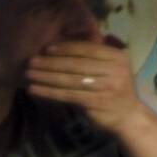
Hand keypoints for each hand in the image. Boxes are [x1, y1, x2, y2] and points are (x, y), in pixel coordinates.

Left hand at [18, 38, 152, 128]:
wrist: (127, 116)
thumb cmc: (114, 88)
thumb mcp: (113, 68)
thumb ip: (98, 56)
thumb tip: (71, 41)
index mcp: (117, 57)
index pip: (88, 49)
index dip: (66, 48)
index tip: (46, 49)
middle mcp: (114, 70)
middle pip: (77, 64)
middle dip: (51, 62)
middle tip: (31, 61)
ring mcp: (106, 86)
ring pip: (70, 80)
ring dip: (46, 77)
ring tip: (28, 74)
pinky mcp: (95, 102)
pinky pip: (67, 95)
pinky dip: (49, 92)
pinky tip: (35, 89)